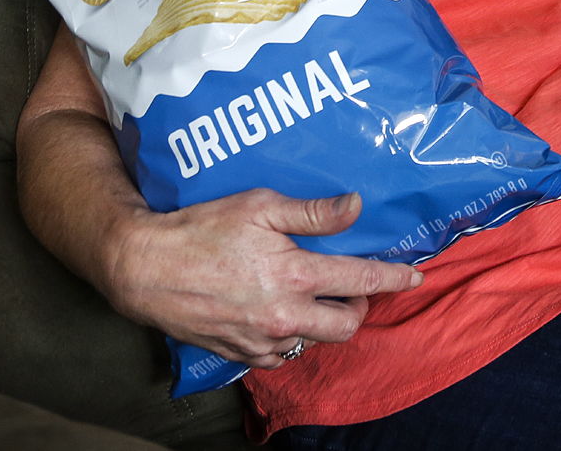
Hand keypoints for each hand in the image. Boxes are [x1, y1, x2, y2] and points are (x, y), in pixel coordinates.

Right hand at [106, 189, 422, 368]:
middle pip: (348, 323)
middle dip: (362, 305)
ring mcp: (263, 339)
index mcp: (295, 275)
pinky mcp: (242, 352)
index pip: (362, 280)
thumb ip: (313, 212)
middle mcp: (285, 314)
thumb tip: (357, 206)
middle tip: (356, 284)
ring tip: (320, 295)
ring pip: (316, 340)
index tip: (415, 275)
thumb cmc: (202, 228)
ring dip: (327, 320)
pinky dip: (294, 336)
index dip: (394, 277)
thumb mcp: (260, 206)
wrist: (145, 268)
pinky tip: (287, 313)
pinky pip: (284, 354)